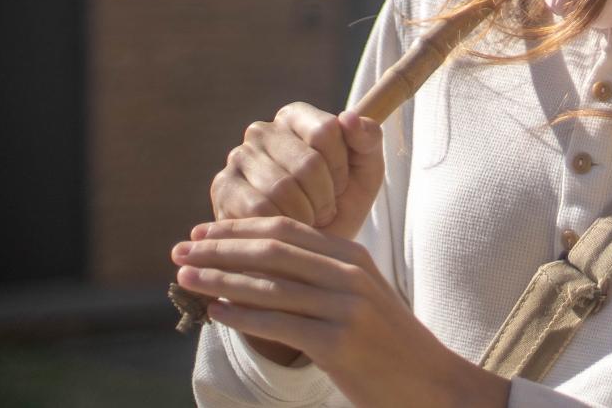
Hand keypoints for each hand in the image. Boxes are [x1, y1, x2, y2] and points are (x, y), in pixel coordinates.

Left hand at [173, 216, 507, 407]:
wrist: (431, 382)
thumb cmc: (388, 343)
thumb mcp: (362, 296)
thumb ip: (323, 276)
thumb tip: (260, 267)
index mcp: (354, 257)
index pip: (286, 230)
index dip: (238, 228)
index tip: (201, 232)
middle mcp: (350, 275)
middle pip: (272, 251)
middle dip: (219, 248)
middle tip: (179, 251)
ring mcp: (345, 308)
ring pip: (269, 285)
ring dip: (220, 279)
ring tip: (186, 279)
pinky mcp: (338, 344)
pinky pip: (278, 325)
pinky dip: (241, 317)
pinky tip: (215, 313)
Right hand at [211, 104, 383, 240]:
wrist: (308, 248)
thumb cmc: (341, 202)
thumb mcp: (367, 170)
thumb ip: (368, 138)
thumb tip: (349, 118)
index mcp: (297, 116)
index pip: (327, 130)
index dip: (341, 167)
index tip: (341, 183)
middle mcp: (262, 130)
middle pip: (307, 163)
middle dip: (325, 197)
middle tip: (324, 211)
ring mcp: (238, 157)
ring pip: (283, 188)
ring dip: (305, 214)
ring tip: (307, 220)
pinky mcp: (222, 188)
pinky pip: (259, 209)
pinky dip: (281, 225)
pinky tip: (286, 228)